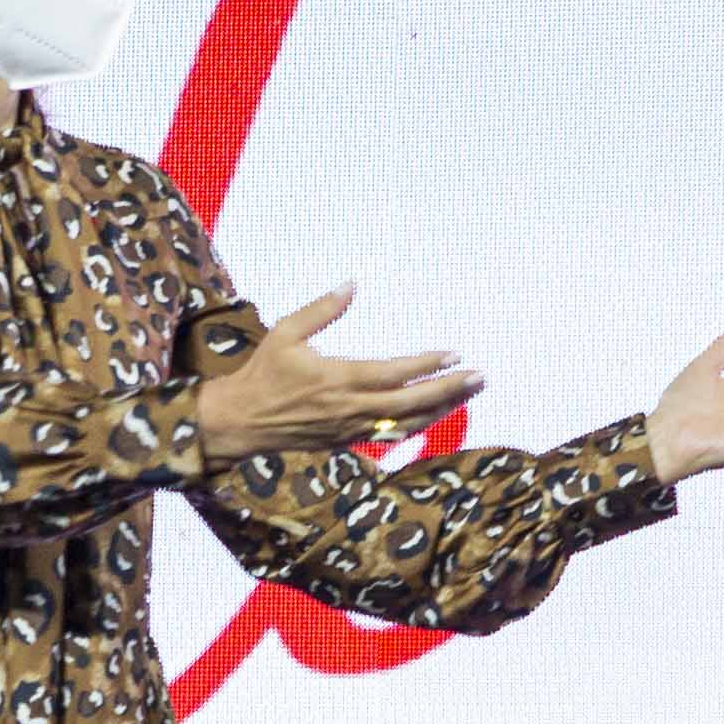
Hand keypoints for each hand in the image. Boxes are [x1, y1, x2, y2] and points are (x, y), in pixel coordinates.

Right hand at [193, 284, 484, 455]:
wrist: (242, 421)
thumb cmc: (263, 372)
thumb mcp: (286, 332)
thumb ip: (322, 310)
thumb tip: (352, 283)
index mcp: (338, 378)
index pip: (394, 373)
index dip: (427, 365)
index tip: (454, 353)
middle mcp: (350, 407)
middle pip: (411, 402)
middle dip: (450, 389)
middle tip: (481, 377)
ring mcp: (351, 428)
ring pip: (407, 423)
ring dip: (441, 409)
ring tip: (469, 394)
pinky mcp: (347, 441)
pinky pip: (391, 435)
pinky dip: (418, 425)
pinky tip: (436, 414)